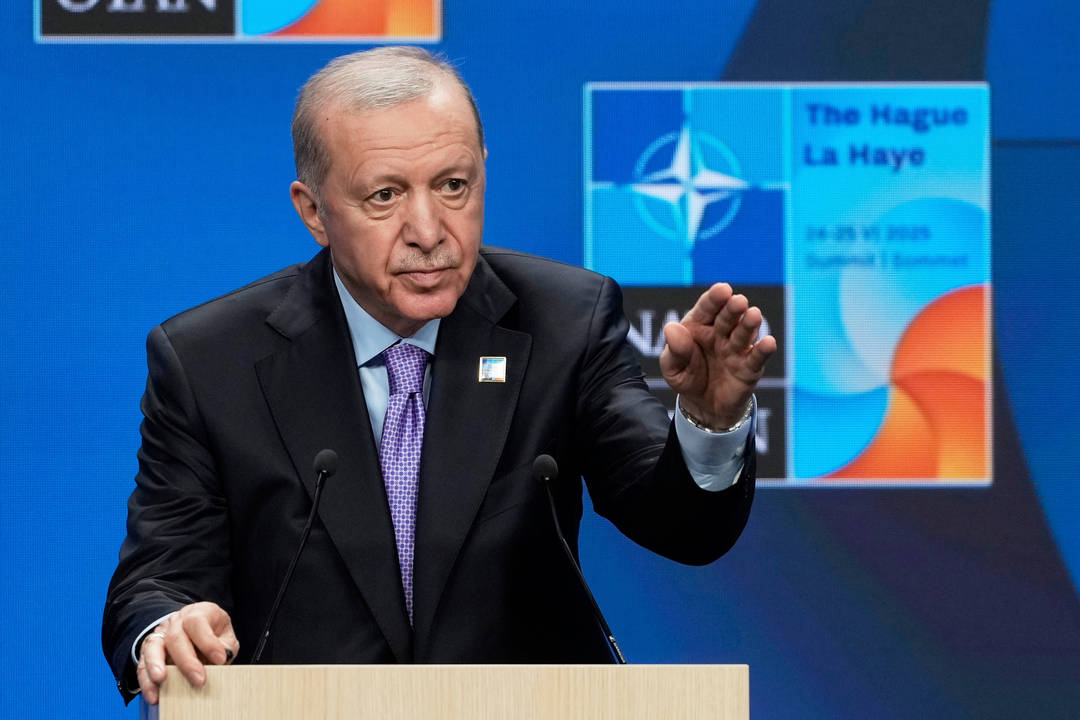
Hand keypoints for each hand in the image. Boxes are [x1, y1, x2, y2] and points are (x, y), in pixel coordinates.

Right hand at [135, 601, 237, 704]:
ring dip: (156, 666)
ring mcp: (160, 634)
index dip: (208, 642)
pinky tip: (154, 696)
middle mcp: (177, 620)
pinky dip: (147, 682)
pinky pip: (143, 665)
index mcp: (199, 612)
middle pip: (175, 637)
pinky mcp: (149, 651)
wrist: (198, 631)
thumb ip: (225, 647)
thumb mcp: (226, 636)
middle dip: (187, 661)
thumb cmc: (215, 635)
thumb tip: (220, 662)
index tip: (220, 659)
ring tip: (161, 681)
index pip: (197, 622)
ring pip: (153, 648)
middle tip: (199, 680)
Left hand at [660, 283, 776, 428]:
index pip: (707, 308)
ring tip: (753, 315)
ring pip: (744, 333)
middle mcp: (721, 333)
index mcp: (699, 326)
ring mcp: (737, 349)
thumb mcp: (673, 367)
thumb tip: (671, 328)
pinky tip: (768, 343)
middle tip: (738, 301)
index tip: (722, 290)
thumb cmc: (687, 378)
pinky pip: (757, 357)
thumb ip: (674, 349)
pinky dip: (764, 350)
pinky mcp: (750, 367)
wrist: (703, 406)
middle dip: (733, 308)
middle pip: (728, 317)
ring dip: (749, 324)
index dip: (714, 298)